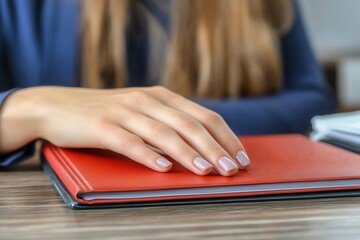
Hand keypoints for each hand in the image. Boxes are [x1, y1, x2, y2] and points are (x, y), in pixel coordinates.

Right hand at [0, 86, 249, 175]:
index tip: (241, 158)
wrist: (58, 105)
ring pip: (163, 133)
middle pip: (190, 125)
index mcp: (162, 97)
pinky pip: (129, 142)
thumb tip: (202, 149)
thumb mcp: (143, 113)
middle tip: (232, 170)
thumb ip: (169, 124)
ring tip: (206, 171)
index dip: (226, 137)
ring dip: (188, 153)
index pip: (204, 116)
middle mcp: (147, 100)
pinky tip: (163, 168)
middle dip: (215, 148)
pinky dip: (147, 155)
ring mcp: (124, 111)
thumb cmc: (108, 114)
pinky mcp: (101, 125)